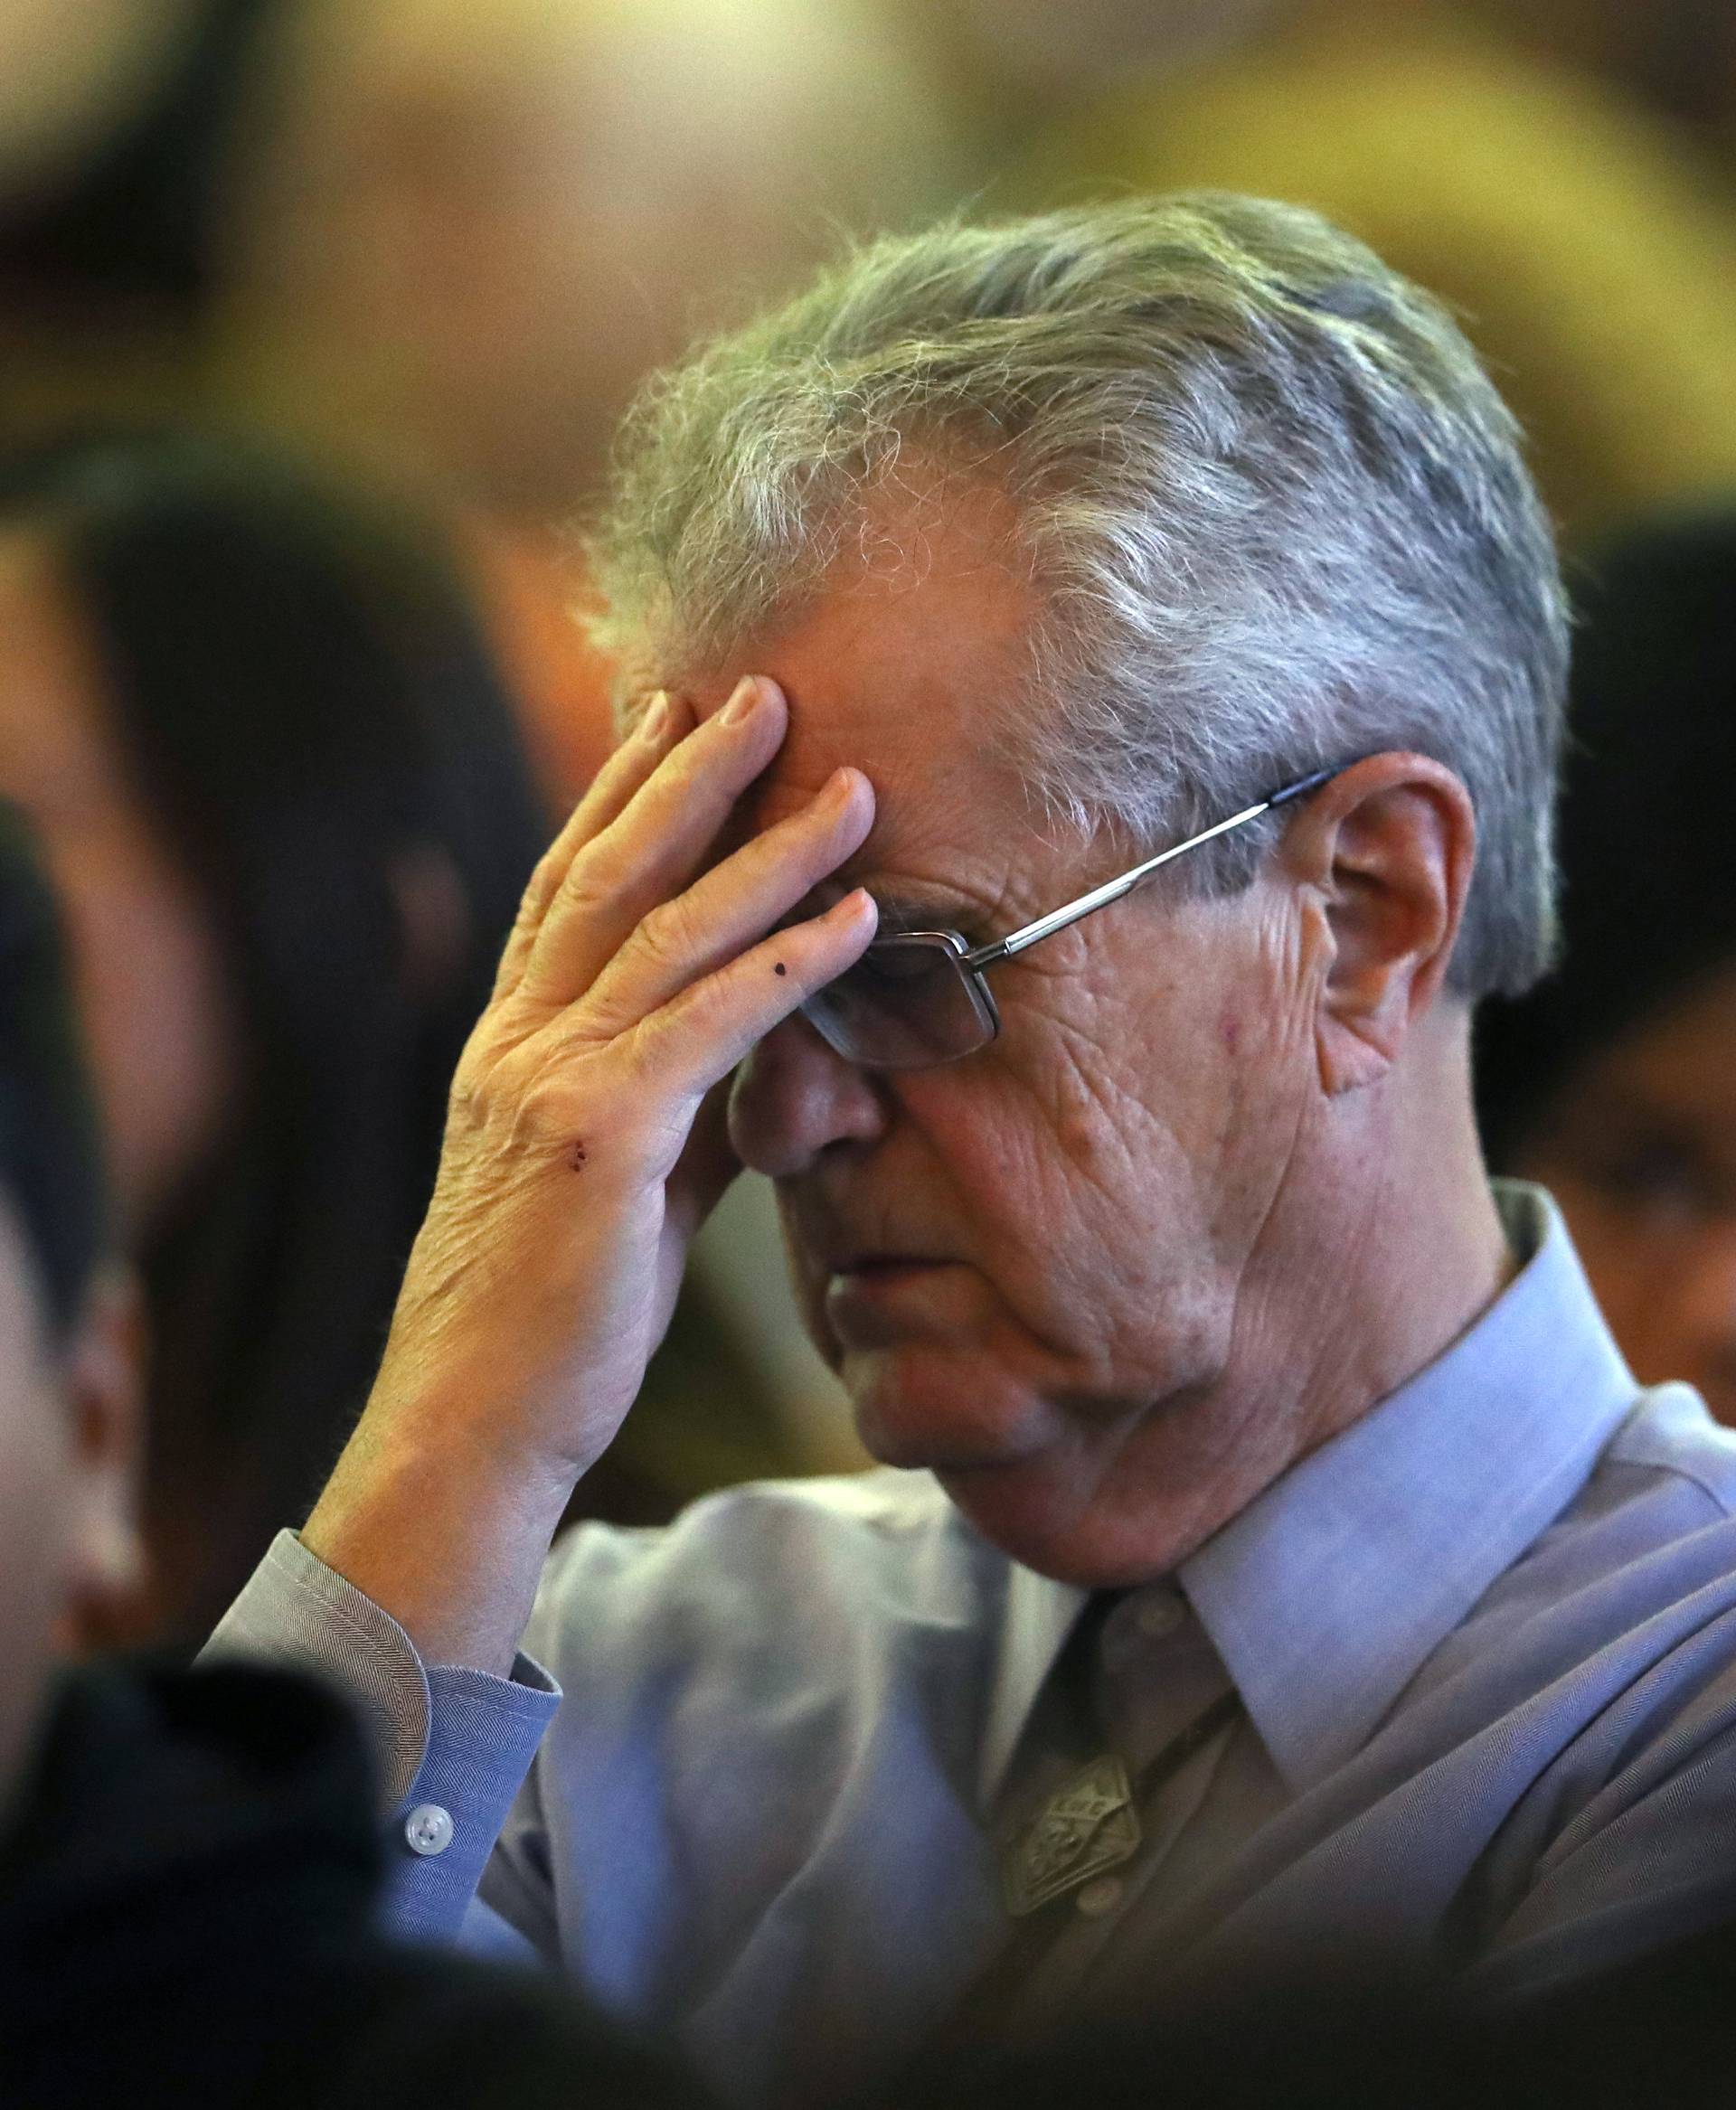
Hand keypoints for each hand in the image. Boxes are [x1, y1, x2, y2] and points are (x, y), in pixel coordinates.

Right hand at [300, 675, 874, 1666]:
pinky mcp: (600, 1136)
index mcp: (511, 1043)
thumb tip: (756, 1056)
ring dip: (768, 846)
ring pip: (669, 929)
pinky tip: (854, 917)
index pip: (567, 890)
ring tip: (849, 784)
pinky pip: (711, 1023)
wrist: (476, 1417)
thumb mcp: (616, 1182)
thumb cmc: (549, 1313)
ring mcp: (552, 1080)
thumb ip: (677, 1104)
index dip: (618, 794)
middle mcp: (521, 1040)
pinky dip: (788, 960)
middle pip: (611, 872)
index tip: (667, 716)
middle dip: (688, 771)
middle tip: (760, 689)